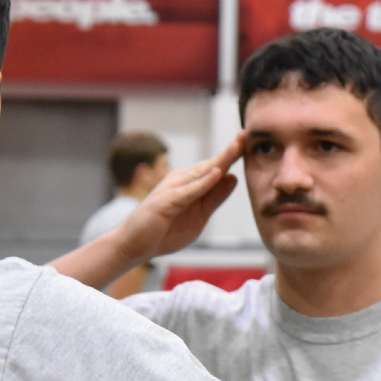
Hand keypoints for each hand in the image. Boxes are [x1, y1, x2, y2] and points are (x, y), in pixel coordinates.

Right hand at [113, 137, 241, 261]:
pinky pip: (189, 191)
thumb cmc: (164, 232)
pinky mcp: (167, 201)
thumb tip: (233, 178)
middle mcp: (181, 181)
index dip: (231, 155)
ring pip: (201, 173)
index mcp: (190, 184)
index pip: (215, 168)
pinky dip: (204, 182)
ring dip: (220, 160)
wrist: (134, 245)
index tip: (246, 141)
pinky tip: (218, 174)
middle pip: (210, 165)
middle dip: (229, 151)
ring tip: (236, 146)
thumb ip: (214, 198)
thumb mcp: (198, 217)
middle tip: (245, 134)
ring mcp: (173, 189)